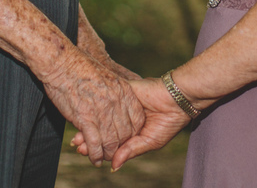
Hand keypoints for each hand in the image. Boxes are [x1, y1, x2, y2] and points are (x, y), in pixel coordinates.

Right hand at [42, 51, 145, 166]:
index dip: (134, 132)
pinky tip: (95, 159)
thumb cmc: (80, 66)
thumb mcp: (106, 75)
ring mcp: (101, 111)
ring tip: (105, 159)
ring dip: (109, 153)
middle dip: (122, 146)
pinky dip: (95, 154)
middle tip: (115, 152)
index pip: (138, 119)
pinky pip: (95, 143)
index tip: (128, 137)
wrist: (61, 62)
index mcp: (123, 90)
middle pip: (126, 133)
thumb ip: (115, 91)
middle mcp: (116, 102)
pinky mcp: (85, 118)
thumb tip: (117, 104)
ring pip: (112, 141)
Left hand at [73, 76, 192, 169]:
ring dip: (89, 124)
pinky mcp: (122, 90)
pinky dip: (96, 107)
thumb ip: (130, 151)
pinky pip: (106, 98)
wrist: (179, 99)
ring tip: (78, 135)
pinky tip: (87, 114)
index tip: (85, 153)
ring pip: (100, 114)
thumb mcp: (149, 141)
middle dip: (89, 137)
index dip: (96, 147)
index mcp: (129, 130)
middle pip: (101, 128)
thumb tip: (113, 166)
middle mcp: (122, 117)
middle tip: (78, 146)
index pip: (108, 140)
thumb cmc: (169, 122)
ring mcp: (121, 103)